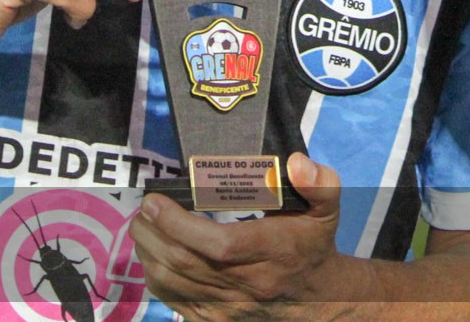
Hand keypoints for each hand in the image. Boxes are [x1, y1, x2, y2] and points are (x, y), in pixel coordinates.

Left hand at [132, 153, 358, 319]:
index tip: (156, 202)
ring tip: (143, 226)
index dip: (180, 225)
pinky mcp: (214, 320)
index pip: (219, 245)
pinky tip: (153, 253)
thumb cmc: (313, 245)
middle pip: (186, 263)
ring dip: (149, 253)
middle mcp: (247, 285)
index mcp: (272, 253)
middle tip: (143, 208)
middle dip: (154, 233)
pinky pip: (173, 301)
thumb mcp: (326, 209)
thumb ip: (319, 183)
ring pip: (173, 284)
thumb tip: (295, 163)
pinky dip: (155, 276)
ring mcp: (228, 308)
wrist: (317, 299)